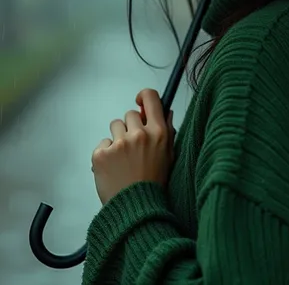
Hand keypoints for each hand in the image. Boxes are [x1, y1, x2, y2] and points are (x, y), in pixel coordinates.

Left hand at [91, 88, 175, 205]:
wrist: (136, 210)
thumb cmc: (154, 184)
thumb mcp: (169, 156)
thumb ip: (168, 132)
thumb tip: (166, 111)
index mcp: (158, 133)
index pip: (151, 98)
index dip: (144, 97)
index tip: (140, 102)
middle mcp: (139, 134)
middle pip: (129, 114)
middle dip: (130, 127)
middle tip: (133, 147)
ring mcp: (119, 143)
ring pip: (114, 126)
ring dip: (117, 138)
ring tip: (123, 159)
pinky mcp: (101, 154)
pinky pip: (102, 143)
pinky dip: (105, 153)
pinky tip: (113, 167)